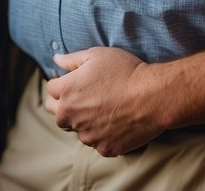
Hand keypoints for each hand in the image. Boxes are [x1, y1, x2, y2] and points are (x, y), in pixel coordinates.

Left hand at [45, 47, 163, 155]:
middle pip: (57, 113)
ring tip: (103, 110)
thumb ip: (71, 59)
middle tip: (81, 98)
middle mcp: (72, 115)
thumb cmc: (125, 71)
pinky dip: (102, 135)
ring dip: (84, 122)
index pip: (50, 89)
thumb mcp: (96, 55)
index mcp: (67, 91)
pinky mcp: (104, 148)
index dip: (61, 83)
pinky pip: (97, 142)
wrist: (153, 96)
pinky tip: (114, 123)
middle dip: (64, 105)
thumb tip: (55, 59)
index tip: (72, 82)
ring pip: (77, 130)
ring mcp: (87, 135)